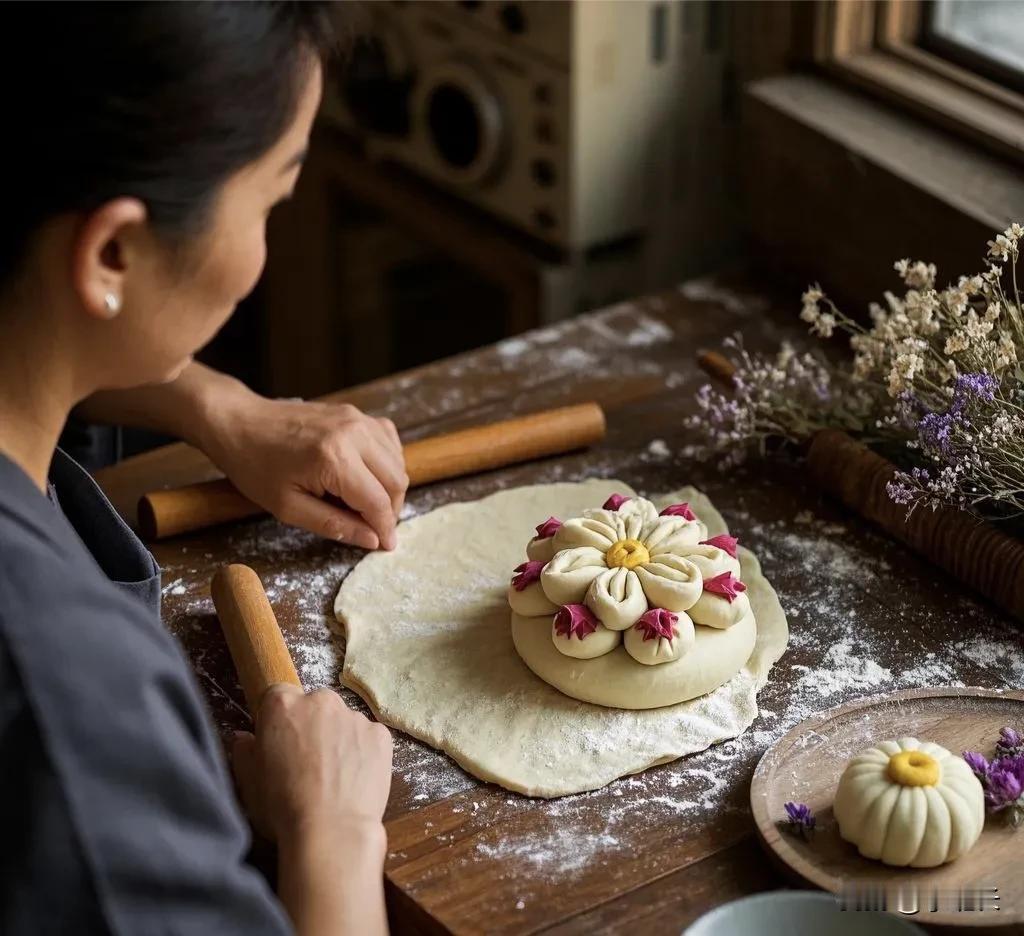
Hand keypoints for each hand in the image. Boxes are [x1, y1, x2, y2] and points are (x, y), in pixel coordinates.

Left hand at [199, 388, 407, 549]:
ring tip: (367, 504)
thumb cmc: (256, 467)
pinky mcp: (355, 413)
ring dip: (390, 487)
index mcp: (334, 459)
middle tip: (374, 528)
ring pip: (397, 460)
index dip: (385, 528)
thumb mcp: (288, 508)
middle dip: (391, 510)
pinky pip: (388, 441)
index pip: (378, 502)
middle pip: (397, 480)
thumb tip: (371, 539)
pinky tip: (369, 476)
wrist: (240, 423)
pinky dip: (387, 462)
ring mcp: (357, 419)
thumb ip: (333, 524)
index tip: (386, 546)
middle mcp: (353, 434)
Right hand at [231, 685, 392, 848]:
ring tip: (334, 777)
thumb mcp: (248, 782)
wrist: (331, 833)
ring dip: (338, 739)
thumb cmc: (282, 809)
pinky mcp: (380, 735)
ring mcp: (354, 716)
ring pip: (343, 722)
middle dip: (311, 726)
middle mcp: (321, 701)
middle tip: (308, 763)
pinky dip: (363, 753)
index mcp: (283, 705)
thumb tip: (245, 737)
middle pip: (314, 705)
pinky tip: (355, 780)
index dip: (277, 719)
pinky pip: (368, 738)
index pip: (277, 695)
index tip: (279, 742)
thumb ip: (245, 751)